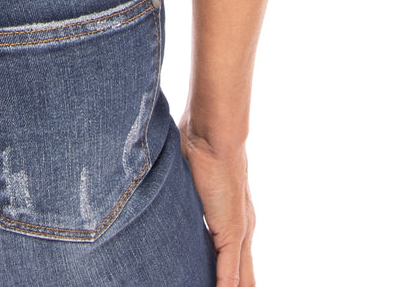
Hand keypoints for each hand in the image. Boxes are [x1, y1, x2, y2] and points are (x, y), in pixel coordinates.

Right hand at [178, 122, 256, 285]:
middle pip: (242, 274)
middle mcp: (241, 229)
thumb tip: (161, 198)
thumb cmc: (198, 145)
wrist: (212, 132)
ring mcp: (239, 232)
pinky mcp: (233, 232)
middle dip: (234, 286)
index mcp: (232, 218)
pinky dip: (226, 286)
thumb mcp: (187, 179)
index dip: (228, 279)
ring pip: (239, 277)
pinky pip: (231, 272)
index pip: (234, 261)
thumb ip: (183, 197)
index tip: (217, 284)